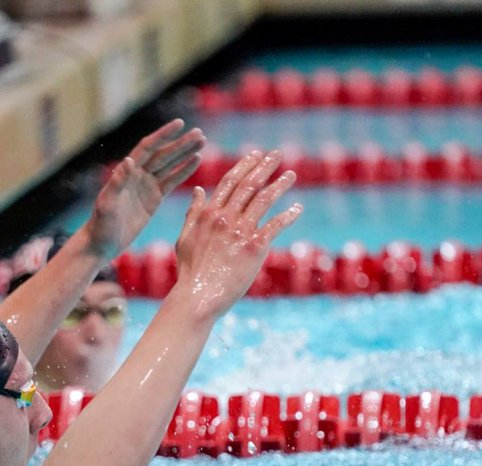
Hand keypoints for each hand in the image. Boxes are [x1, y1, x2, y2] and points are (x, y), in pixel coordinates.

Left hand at [85, 119, 205, 257]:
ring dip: (185, 153)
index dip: (164, 135)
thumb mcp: (107, 203)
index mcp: (126, 172)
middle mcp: (137, 175)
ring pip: (170, 165)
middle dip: (181, 143)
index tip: (180, 123)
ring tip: (203, 141)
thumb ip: (118, 182)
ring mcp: (146, 186)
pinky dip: (184, 171)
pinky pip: (172, 182)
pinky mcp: (154, 199)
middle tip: (200, 134)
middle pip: (163, 154)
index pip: (148, 148)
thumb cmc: (101, 224)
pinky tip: (196, 160)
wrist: (102, 243)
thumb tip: (128, 161)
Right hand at [170, 150, 301, 318]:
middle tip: (277, 154)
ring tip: (291, 174)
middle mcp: (225, 217)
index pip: (229, 181)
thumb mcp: (184, 238)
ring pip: (264, 199)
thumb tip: (198, 190)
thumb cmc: (190, 272)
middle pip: (248, 184)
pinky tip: (297, 208)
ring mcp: (240, 231)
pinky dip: (288, 214)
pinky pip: (275, 225)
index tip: (255, 155)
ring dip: (280, 185)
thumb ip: (193, 213)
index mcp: (208, 213)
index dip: (244, 165)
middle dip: (264, 166)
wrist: (199, 296)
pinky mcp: (255, 247)